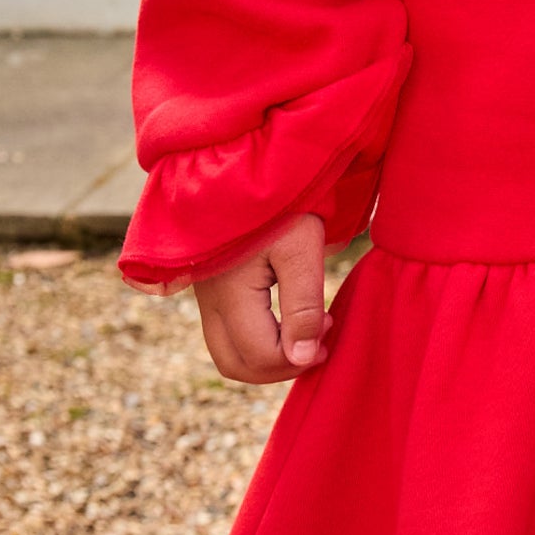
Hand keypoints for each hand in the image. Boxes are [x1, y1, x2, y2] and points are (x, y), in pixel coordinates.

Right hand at [192, 213, 332, 383]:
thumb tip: (302, 358)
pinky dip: (255, 341)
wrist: (245, 165)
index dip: (297, 358)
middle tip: (318, 347)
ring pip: (227, 353)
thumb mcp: (301, 249)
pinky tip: (288, 319)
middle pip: (234, 364)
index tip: (329, 330)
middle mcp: (209, 301)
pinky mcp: (211, 289)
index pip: (259, 355)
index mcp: (229, 293)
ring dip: (266, 358)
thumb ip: (302, 306)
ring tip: (307, 334)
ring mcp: (205, 296)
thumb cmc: (280, 205)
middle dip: (278, 368)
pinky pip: (227, 333)